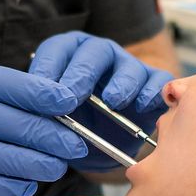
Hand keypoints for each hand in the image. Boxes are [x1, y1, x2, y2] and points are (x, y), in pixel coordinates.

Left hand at [29, 31, 173, 170]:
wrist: (105, 146)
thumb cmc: (74, 124)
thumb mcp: (55, 118)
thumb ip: (45, 110)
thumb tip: (37, 112)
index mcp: (69, 54)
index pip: (56, 49)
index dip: (48, 68)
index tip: (41, 92)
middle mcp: (100, 54)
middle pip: (94, 51)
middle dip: (81, 73)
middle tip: (72, 96)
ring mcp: (129, 68)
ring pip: (128, 66)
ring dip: (121, 83)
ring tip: (112, 101)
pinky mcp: (154, 85)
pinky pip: (159, 81)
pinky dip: (152, 92)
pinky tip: (141, 106)